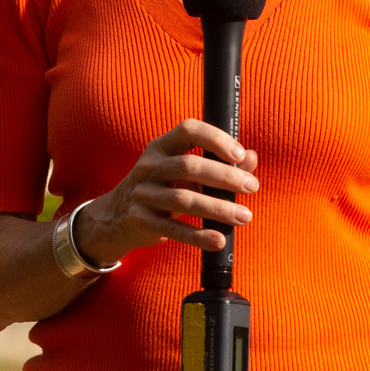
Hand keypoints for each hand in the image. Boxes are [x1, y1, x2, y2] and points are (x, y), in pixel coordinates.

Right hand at [72, 118, 258, 265]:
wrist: (118, 216)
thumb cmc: (162, 187)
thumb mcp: (184, 171)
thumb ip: (219, 163)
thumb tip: (251, 159)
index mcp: (161, 146)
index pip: (188, 130)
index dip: (215, 139)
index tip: (240, 155)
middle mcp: (149, 166)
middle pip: (189, 166)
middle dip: (224, 176)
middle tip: (251, 187)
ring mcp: (143, 194)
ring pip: (183, 199)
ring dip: (218, 208)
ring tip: (244, 216)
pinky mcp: (141, 221)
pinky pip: (173, 229)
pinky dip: (198, 235)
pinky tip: (218, 239)